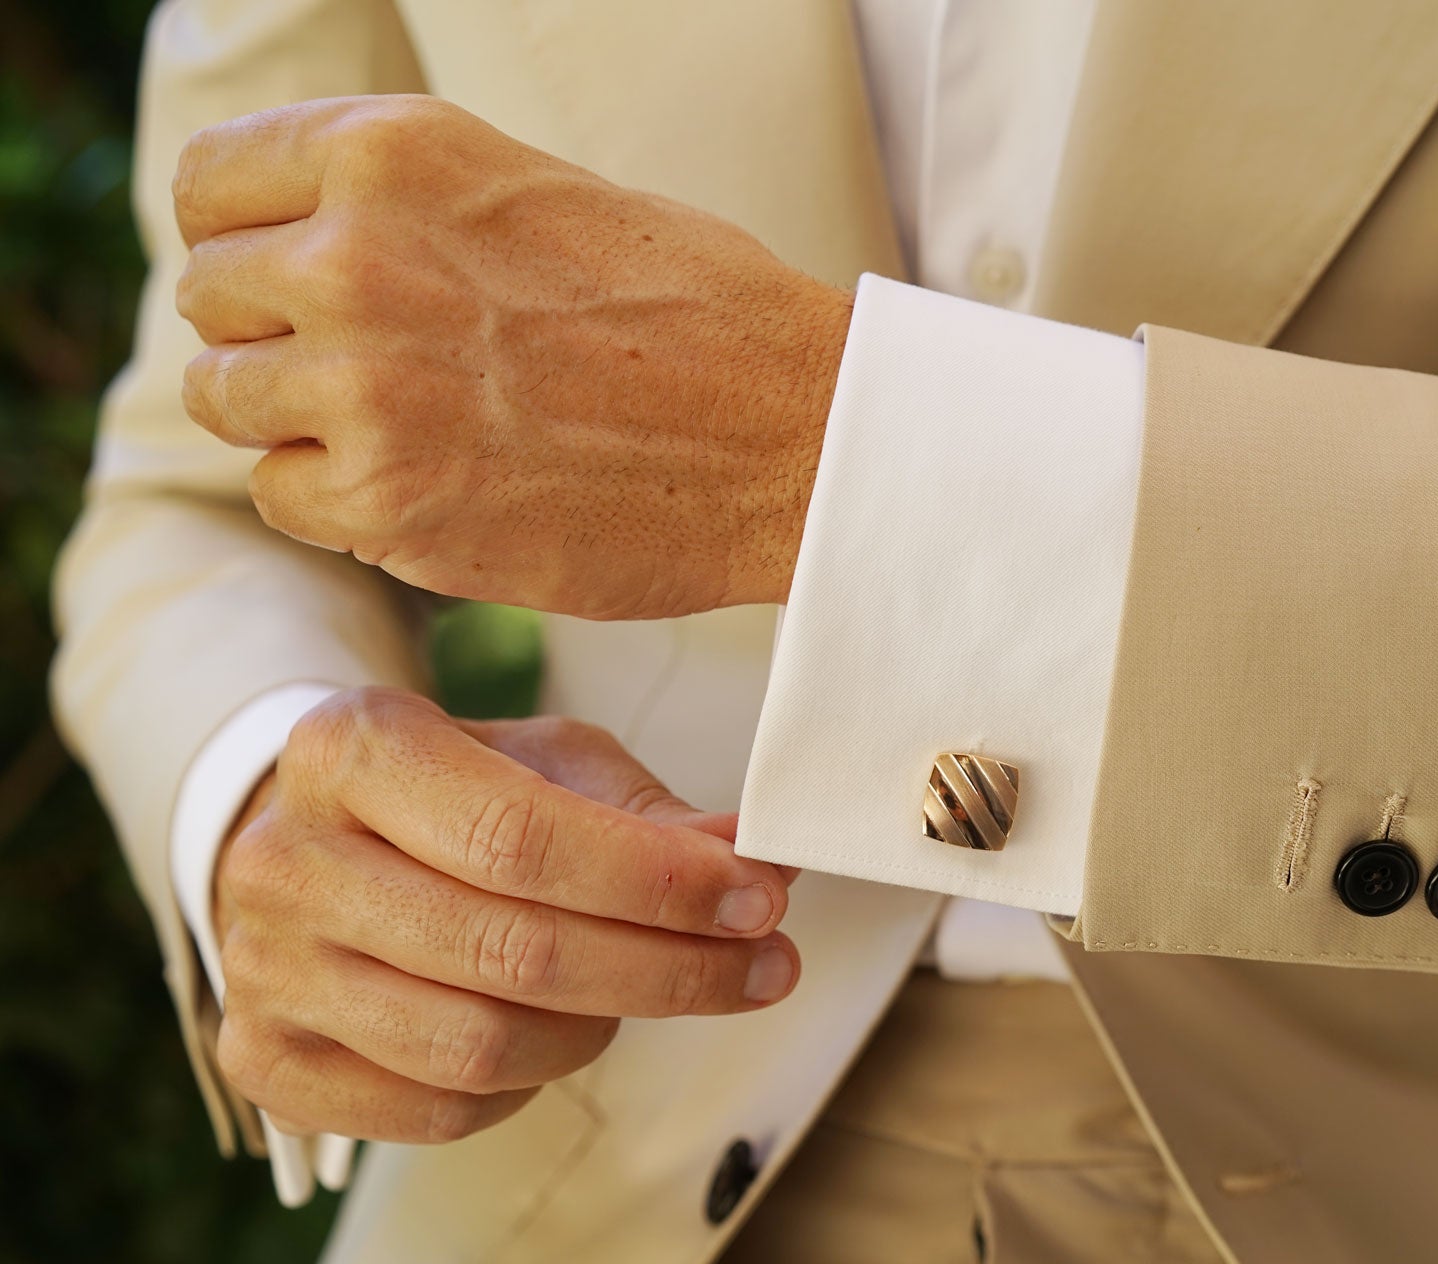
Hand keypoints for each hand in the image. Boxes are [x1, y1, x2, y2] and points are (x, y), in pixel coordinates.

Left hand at [173, 95, 851, 618]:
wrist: (794, 435)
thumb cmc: (700, 315)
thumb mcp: (542, 194)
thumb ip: (409, 208)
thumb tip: (308, 244)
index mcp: (395, 154)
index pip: (211, 183)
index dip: (244, 237)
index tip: (287, 278)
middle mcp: (356, 256)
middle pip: (211, 298)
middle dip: (274, 335)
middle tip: (372, 370)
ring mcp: (363, 385)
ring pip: (227, 401)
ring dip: (299, 422)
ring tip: (406, 429)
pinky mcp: (386, 502)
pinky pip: (281, 497)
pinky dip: (339, 502)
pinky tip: (430, 484)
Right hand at [212, 687, 800, 1143]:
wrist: (318, 842)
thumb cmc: (453, 795)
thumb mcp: (548, 764)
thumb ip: (651, 815)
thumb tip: (760, 862)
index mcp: (353, 749)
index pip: (520, 837)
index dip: (656, 882)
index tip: (762, 898)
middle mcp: (286, 859)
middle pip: (510, 952)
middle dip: (669, 967)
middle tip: (765, 964)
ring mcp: (263, 970)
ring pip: (479, 1046)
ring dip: (604, 1027)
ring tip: (654, 986)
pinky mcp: (268, 1062)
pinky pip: (439, 1110)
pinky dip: (530, 1085)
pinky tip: (566, 1030)